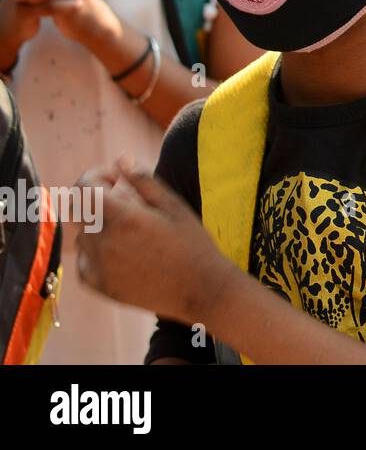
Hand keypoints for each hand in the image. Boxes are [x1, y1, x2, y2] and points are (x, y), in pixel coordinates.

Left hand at [74, 160, 236, 325]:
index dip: (96, 176)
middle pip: (81, 209)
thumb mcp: (173, 205)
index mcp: (123, 218)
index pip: (84, 187)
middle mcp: (103, 242)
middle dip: (100, 200)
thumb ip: (143, 181)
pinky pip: (84, 260)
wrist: (199, 289)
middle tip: (132, 206)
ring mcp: (98, 267)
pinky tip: (126, 252)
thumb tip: (120, 160)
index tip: (116, 179)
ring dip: (100, 226)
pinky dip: (97, 251)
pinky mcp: (99, 285)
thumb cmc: (191, 243)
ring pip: (83, 234)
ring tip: (135, 233)